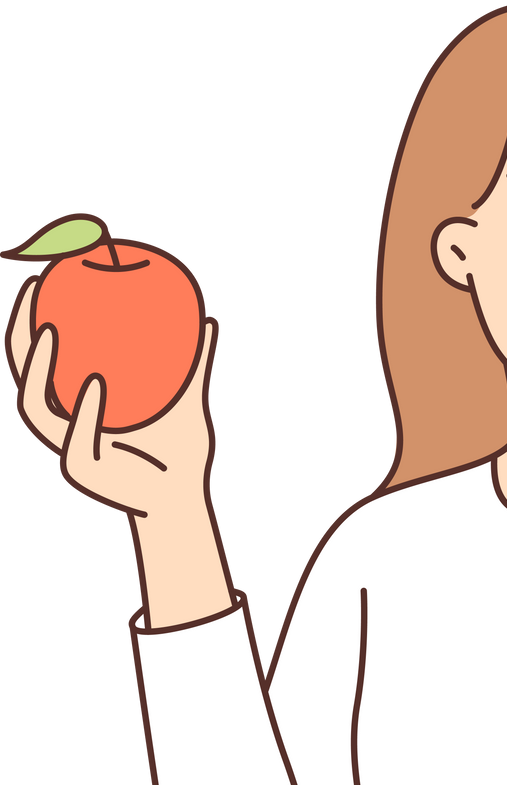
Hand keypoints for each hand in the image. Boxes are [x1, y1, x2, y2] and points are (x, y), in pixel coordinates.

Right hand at [6, 275, 218, 518]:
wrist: (182, 502)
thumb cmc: (181, 456)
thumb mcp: (188, 403)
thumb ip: (194, 365)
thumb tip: (207, 322)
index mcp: (84, 407)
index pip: (49, 360)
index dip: (36, 323)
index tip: (44, 281)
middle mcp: (69, 426)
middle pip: (27, 376)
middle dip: (21, 335)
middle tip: (35, 294)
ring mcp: (70, 449)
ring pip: (38, 409)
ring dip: (39, 369)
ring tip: (52, 333)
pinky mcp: (83, 473)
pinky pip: (76, 437)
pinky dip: (84, 411)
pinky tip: (95, 383)